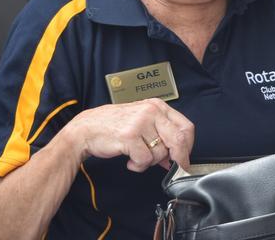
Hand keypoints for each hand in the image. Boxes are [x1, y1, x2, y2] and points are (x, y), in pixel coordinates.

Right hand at [63, 99, 193, 172]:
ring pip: (160, 153)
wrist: (86, 129)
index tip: (184, 160)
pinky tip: (129, 160)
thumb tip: (176, 158)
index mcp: (157, 106)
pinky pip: (145, 160)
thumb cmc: (113, 126)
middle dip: (177, 160)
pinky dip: (138, 166)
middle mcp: (151, 111)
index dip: (188, 147)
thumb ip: (160, 136)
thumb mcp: (141, 123)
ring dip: (150, 162)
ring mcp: (140, 122)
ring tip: (136, 157)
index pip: (186, 127)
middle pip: (179, 140)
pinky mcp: (129, 136)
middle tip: (171, 168)